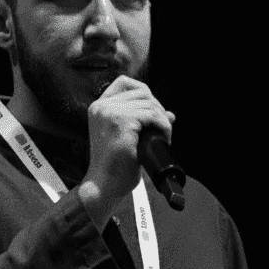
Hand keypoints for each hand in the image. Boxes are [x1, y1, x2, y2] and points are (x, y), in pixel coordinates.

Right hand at [79, 76, 174, 228]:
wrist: (105, 186)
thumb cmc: (115, 166)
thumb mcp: (128, 137)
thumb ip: (143, 122)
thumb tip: (170, 114)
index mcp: (99, 107)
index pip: (124, 82)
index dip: (144, 92)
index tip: (153, 112)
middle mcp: (101, 106)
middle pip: (142, 91)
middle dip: (157, 108)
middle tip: (162, 129)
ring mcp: (110, 112)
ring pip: (149, 103)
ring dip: (162, 120)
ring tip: (163, 137)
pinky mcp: (121, 122)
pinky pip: (152, 115)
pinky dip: (163, 126)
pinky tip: (164, 138)